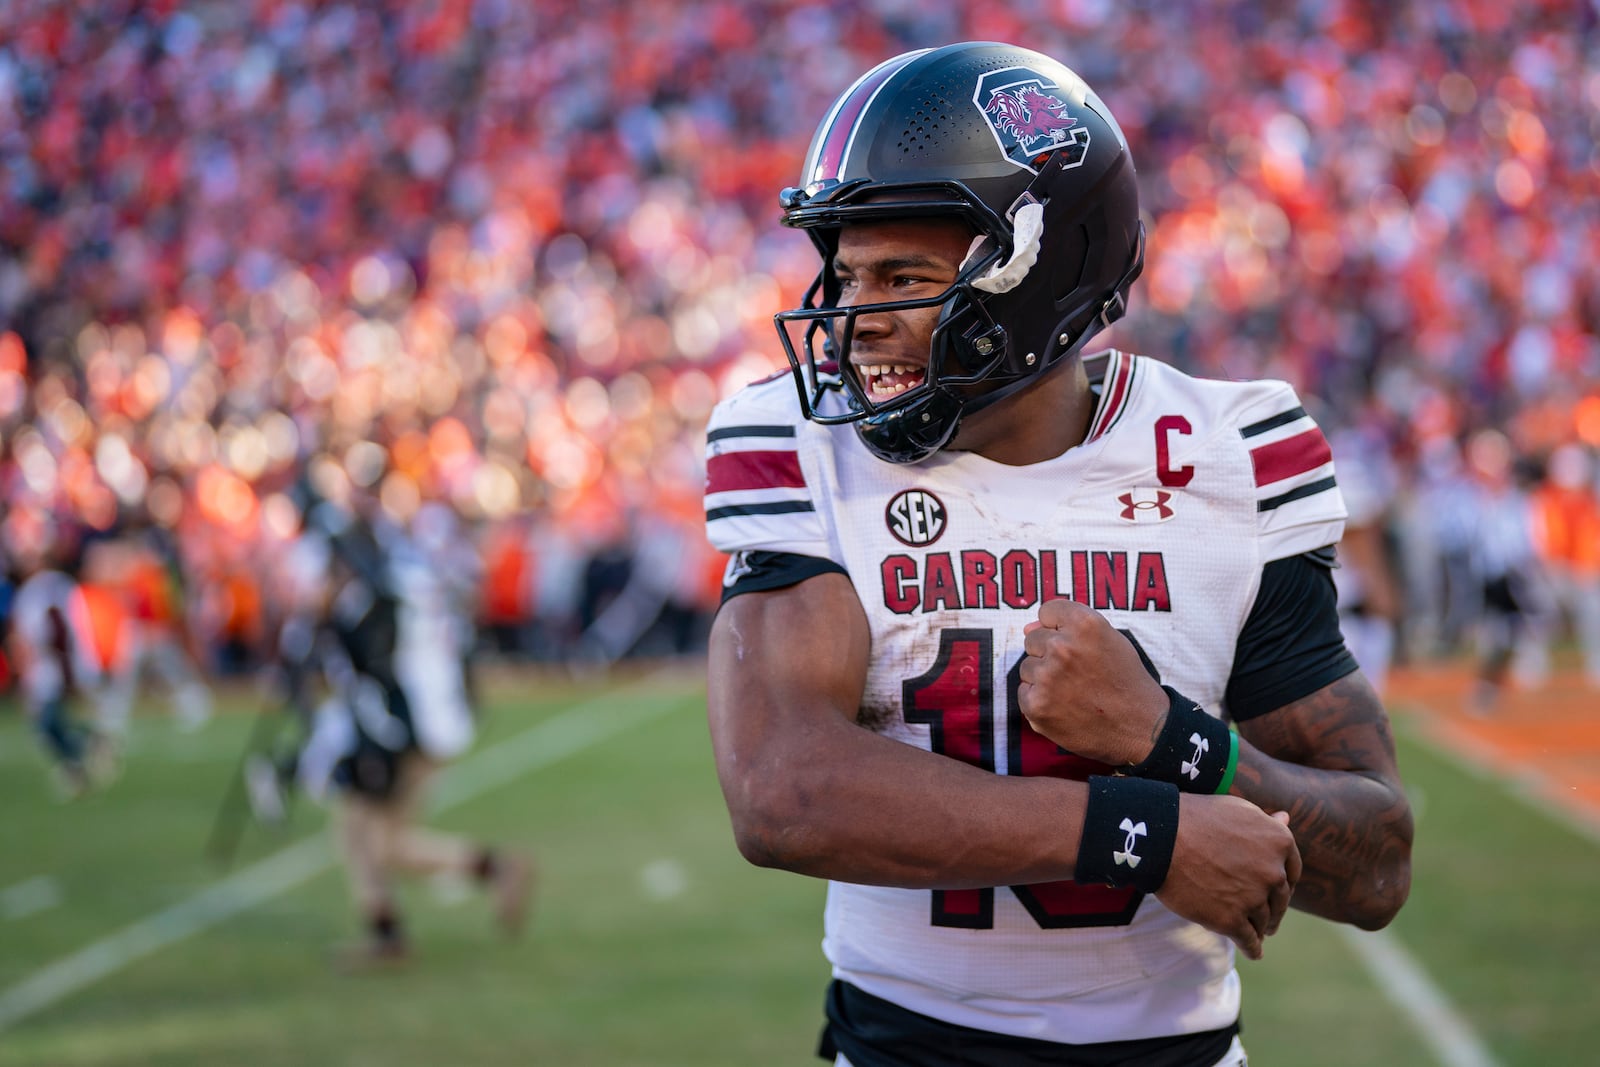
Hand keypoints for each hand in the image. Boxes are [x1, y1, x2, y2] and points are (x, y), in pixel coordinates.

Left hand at [1017, 599, 1168, 765]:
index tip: (1073, 644)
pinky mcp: (1036, 705)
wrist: (1141, 728)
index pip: (1047, 611)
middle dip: (1050, 654)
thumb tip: (1028, 628)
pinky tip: (1064, 707)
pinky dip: (1040, 700)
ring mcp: (1047, 677)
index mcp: (1084, 624)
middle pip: (1033, 640)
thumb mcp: (1110, 641)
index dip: (1059, 628)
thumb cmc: (1125, 681)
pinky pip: (1024, 692)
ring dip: (1044, 678)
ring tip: (1074, 691)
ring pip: (1027, 667)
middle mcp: (1063, 647)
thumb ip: (1070, 627)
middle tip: (1078, 673)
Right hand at [1157, 795, 1299, 959]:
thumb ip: (1265, 823)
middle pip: (1279, 899)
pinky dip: (1252, 948)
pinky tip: (1253, 952)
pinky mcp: (1231, 920)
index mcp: (1279, 842)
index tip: (1278, 892)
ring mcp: (1253, 898)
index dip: (1285, 883)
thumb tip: (1285, 819)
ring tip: (1254, 933)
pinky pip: (1248, 941)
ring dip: (1260, 929)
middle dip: (1274, 910)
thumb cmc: (1197, 819)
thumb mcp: (1238, 811)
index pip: (1292, 871)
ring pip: (1264, 921)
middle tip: (1268, 920)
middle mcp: (1273, 872)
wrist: (1162, 838)